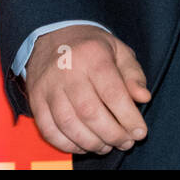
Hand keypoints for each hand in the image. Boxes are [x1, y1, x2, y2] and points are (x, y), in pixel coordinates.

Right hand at [25, 25, 151, 155]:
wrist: (51, 34)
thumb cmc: (90, 47)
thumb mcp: (118, 50)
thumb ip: (133, 74)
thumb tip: (143, 97)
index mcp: (92, 55)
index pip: (113, 93)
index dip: (129, 118)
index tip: (140, 132)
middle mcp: (67, 70)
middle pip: (90, 112)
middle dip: (112, 134)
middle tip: (125, 142)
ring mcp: (48, 86)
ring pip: (68, 124)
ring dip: (92, 142)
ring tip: (107, 145)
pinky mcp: (35, 99)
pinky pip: (49, 130)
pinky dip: (67, 144)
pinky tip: (83, 144)